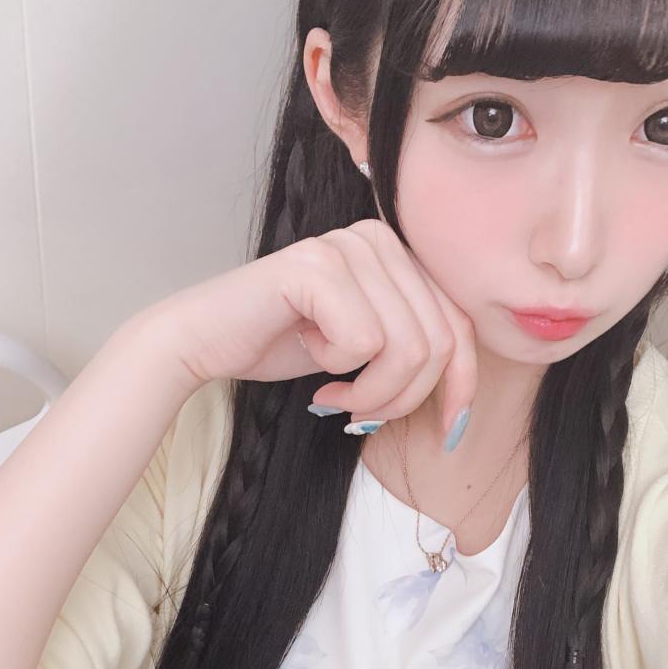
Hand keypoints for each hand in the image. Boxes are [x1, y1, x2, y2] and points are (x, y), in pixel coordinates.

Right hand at [150, 219, 477, 434]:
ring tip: (336, 396)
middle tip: (359, 415)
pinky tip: (310, 360)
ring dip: (371, 393)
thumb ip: (413, 349)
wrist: (204, 341)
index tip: (451, 429)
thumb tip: (462, 404)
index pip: (459, 324)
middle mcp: (378, 239)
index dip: (463, 384)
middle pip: (439, 342)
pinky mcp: (318, 267)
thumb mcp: (366, 348)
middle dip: (402, 398)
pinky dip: (340, 371)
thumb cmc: (282, 344)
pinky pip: (365, 342)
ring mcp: (348, 247)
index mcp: (397, 253)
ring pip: (408, 348)